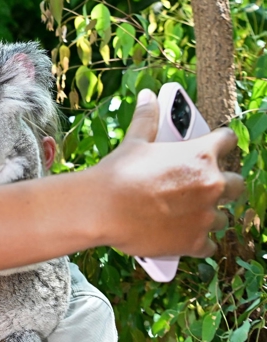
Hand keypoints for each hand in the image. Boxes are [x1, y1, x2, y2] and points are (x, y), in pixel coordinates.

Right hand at [96, 89, 244, 257]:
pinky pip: (209, 245)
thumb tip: (147, 96)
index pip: (228, 141)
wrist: (103, 209)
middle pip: (238, 185)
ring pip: (223, 218)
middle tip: (202, 187)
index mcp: (201, 156)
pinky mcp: (195, 242)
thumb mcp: (134, 142)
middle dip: (225, 185)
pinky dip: (198, 241)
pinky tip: (182, 236)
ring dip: (209, 215)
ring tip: (187, 214)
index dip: (222, 142)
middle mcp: (212, 185)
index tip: (217, 146)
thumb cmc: (119, 173)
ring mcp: (206, 217)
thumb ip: (147, 119)